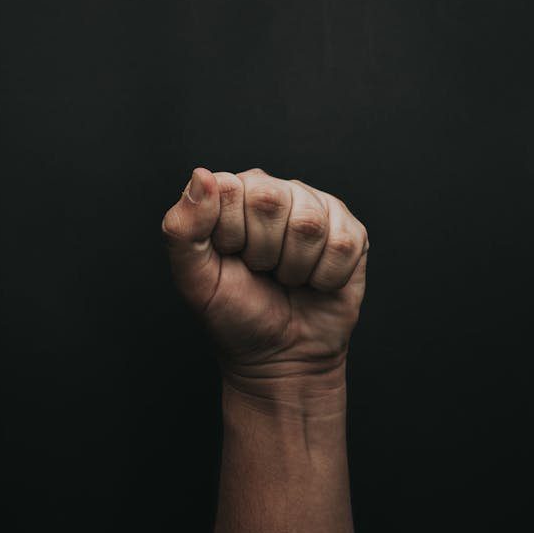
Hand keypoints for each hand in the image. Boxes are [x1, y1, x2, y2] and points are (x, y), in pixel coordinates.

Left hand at [161, 167, 368, 387]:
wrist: (280, 356)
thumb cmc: (235, 314)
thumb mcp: (194, 278)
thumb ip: (183, 228)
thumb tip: (202, 176)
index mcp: (233, 194)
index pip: (228, 189)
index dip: (229, 235)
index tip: (230, 258)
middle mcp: (276, 191)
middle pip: (271, 200)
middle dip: (262, 252)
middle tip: (260, 270)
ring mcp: (317, 209)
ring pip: (309, 224)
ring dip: (294, 268)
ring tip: (286, 278)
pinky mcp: (351, 233)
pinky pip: (342, 245)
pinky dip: (325, 278)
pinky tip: (314, 283)